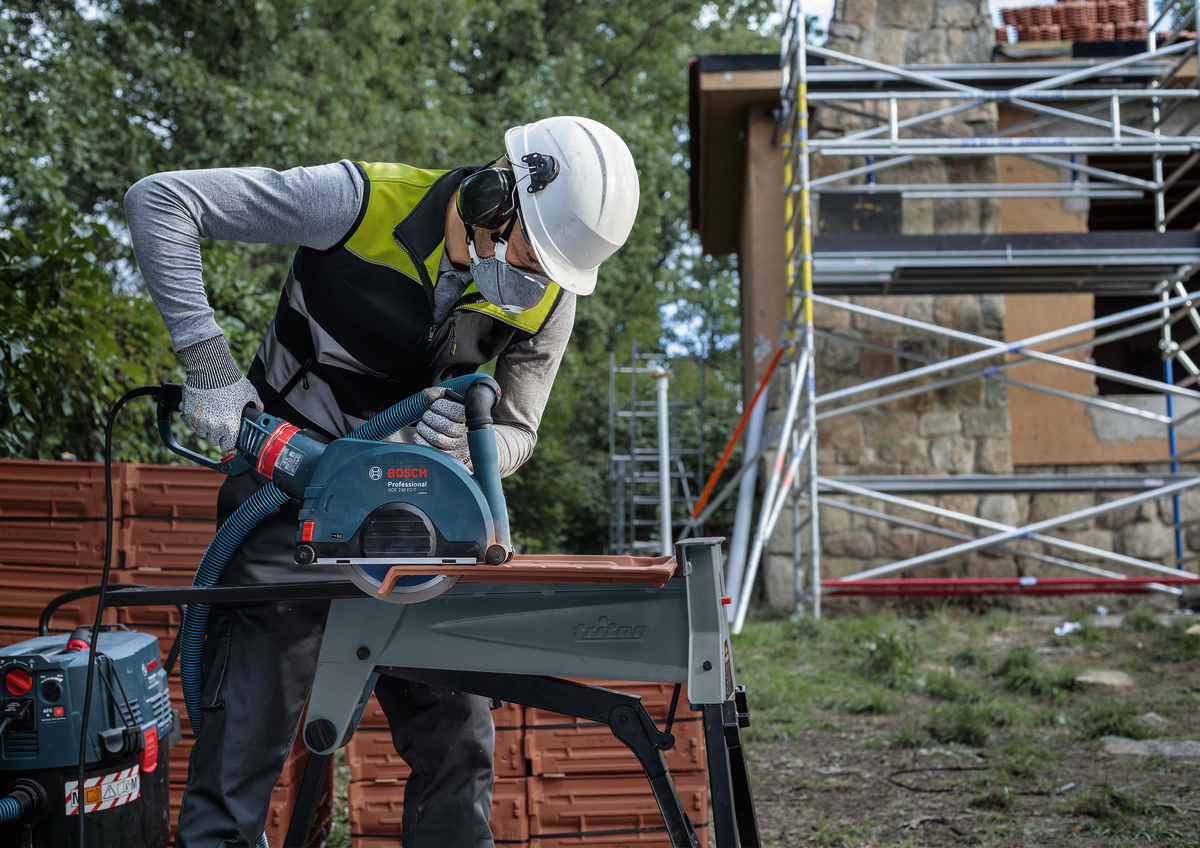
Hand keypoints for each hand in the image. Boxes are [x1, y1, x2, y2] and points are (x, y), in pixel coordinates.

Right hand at [179, 336, 262, 451]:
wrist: (212, 370)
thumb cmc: (232, 382)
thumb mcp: (250, 394)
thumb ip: (256, 406)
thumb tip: (259, 411)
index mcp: (230, 426)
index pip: (227, 446)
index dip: (229, 441)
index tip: (229, 437)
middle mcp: (214, 428)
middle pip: (213, 441)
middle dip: (217, 434)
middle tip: (220, 423)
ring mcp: (199, 422)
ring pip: (201, 433)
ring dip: (205, 428)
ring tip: (210, 415)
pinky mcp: (188, 414)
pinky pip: (189, 424)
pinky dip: (193, 420)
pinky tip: (199, 412)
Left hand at [412, 387, 469, 465]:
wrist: (465, 438)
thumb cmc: (455, 418)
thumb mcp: (452, 402)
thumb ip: (439, 394)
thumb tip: (426, 395)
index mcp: (469, 418)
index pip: (451, 410)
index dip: (438, 405)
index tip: (435, 405)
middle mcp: (466, 434)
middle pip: (442, 424)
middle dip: (429, 417)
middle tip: (427, 416)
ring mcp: (458, 448)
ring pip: (435, 438)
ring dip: (423, 429)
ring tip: (424, 425)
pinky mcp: (448, 458)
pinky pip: (429, 449)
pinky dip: (420, 440)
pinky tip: (422, 435)